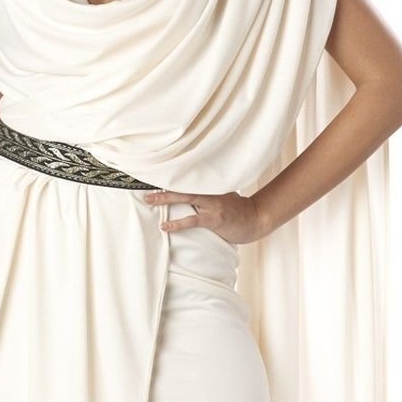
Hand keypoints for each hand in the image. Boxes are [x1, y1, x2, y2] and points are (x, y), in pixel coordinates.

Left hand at [140, 189, 267, 244]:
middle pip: (183, 185)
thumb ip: (208, 195)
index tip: (153, 174)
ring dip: (166, 199)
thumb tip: (191, 194)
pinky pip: (192, 220)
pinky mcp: (215, 219)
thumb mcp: (223, 197)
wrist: (257, 219)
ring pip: (185, 198)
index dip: (170, 177)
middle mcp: (210, 192)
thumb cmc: (238, 211)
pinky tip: (165, 226)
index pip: (187, 179)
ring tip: (150, 201)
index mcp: (211, 186)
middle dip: (163, 186)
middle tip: (145, 188)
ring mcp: (213, 205)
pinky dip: (177, 223)